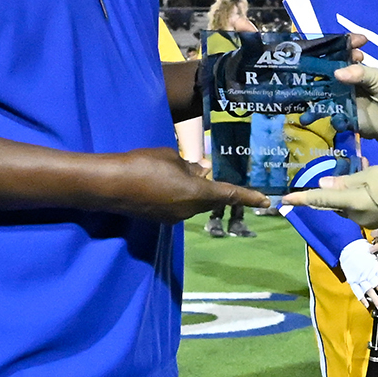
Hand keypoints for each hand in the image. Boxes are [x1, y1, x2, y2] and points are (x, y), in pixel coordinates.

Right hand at [101, 146, 265, 222]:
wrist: (112, 185)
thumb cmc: (145, 164)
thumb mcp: (172, 158)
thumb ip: (191, 166)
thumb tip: (203, 170)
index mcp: (198, 193)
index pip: (229, 194)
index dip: (249, 197)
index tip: (265, 201)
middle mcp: (189, 210)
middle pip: (209, 199)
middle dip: (211, 187)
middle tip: (204, 170)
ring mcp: (174, 217)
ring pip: (192, 202)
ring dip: (191, 189)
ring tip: (174, 170)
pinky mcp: (159, 218)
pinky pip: (177, 205)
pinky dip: (177, 194)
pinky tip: (162, 182)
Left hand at [284, 165, 377, 228]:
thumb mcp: (372, 175)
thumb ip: (346, 181)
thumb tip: (323, 185)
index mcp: (352, 203)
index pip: (320, 200)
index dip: (301, 198)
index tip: (283, 199)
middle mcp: (354, 216)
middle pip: (334, 203)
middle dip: (332, 190)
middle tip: (343, 170)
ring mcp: (365, 221)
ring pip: (346, 205)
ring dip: (348, 191)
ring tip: (364, 170)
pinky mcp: (375, 222)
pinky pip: (359, 207)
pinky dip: (360, 195)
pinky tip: (372, 182)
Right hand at [337, 238, 377, 309]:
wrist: (347, 246)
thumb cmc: (360, 247)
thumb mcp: (373, 252)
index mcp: (375, 267)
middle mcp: (369, 274)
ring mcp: (360, 278)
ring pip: (369, 291)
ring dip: (376, 300)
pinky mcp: (353, 280)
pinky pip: (357, 291)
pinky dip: (362, 298)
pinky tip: (366, 304)